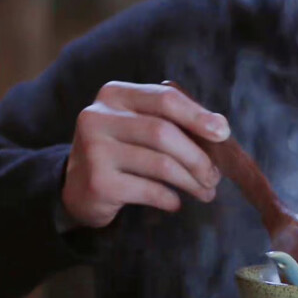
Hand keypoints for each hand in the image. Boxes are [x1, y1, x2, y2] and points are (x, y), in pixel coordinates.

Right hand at [61, 77, 229, 230]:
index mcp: (114, 94)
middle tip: (214, 176)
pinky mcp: (99, 182)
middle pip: (164, 132)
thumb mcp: (135, 124)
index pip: (165, 99)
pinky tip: (176, 202)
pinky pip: (148, 190)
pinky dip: (169, 198)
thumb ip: (169, 120)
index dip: (198, 115)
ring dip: (190, 181)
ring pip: (160, 164)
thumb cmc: (118, 151)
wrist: (74, 187)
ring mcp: (95, 150)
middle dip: (197, 157)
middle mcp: (99, 117)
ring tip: (205, 191)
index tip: (222, 133)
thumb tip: (219, 128)